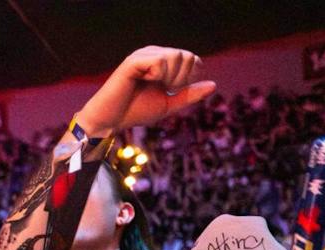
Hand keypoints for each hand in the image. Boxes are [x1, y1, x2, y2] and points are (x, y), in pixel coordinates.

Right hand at [79, 46, 213, 137]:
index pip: (192, 59)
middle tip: (163, 89)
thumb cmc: (135, 112)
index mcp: (163, 61)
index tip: (172, 90)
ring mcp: (143, 55)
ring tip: (153, 86)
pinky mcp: (133, 60)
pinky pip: (160, 61)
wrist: (111, 121)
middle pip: (187, 56)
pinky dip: (158, 76)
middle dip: (181, 79)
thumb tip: (213, 85)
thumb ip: (189, 95)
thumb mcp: (168, 105)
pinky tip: (142, 81)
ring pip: (175, 56)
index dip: (189, 77)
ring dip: (170, 78)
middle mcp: (154, 53)